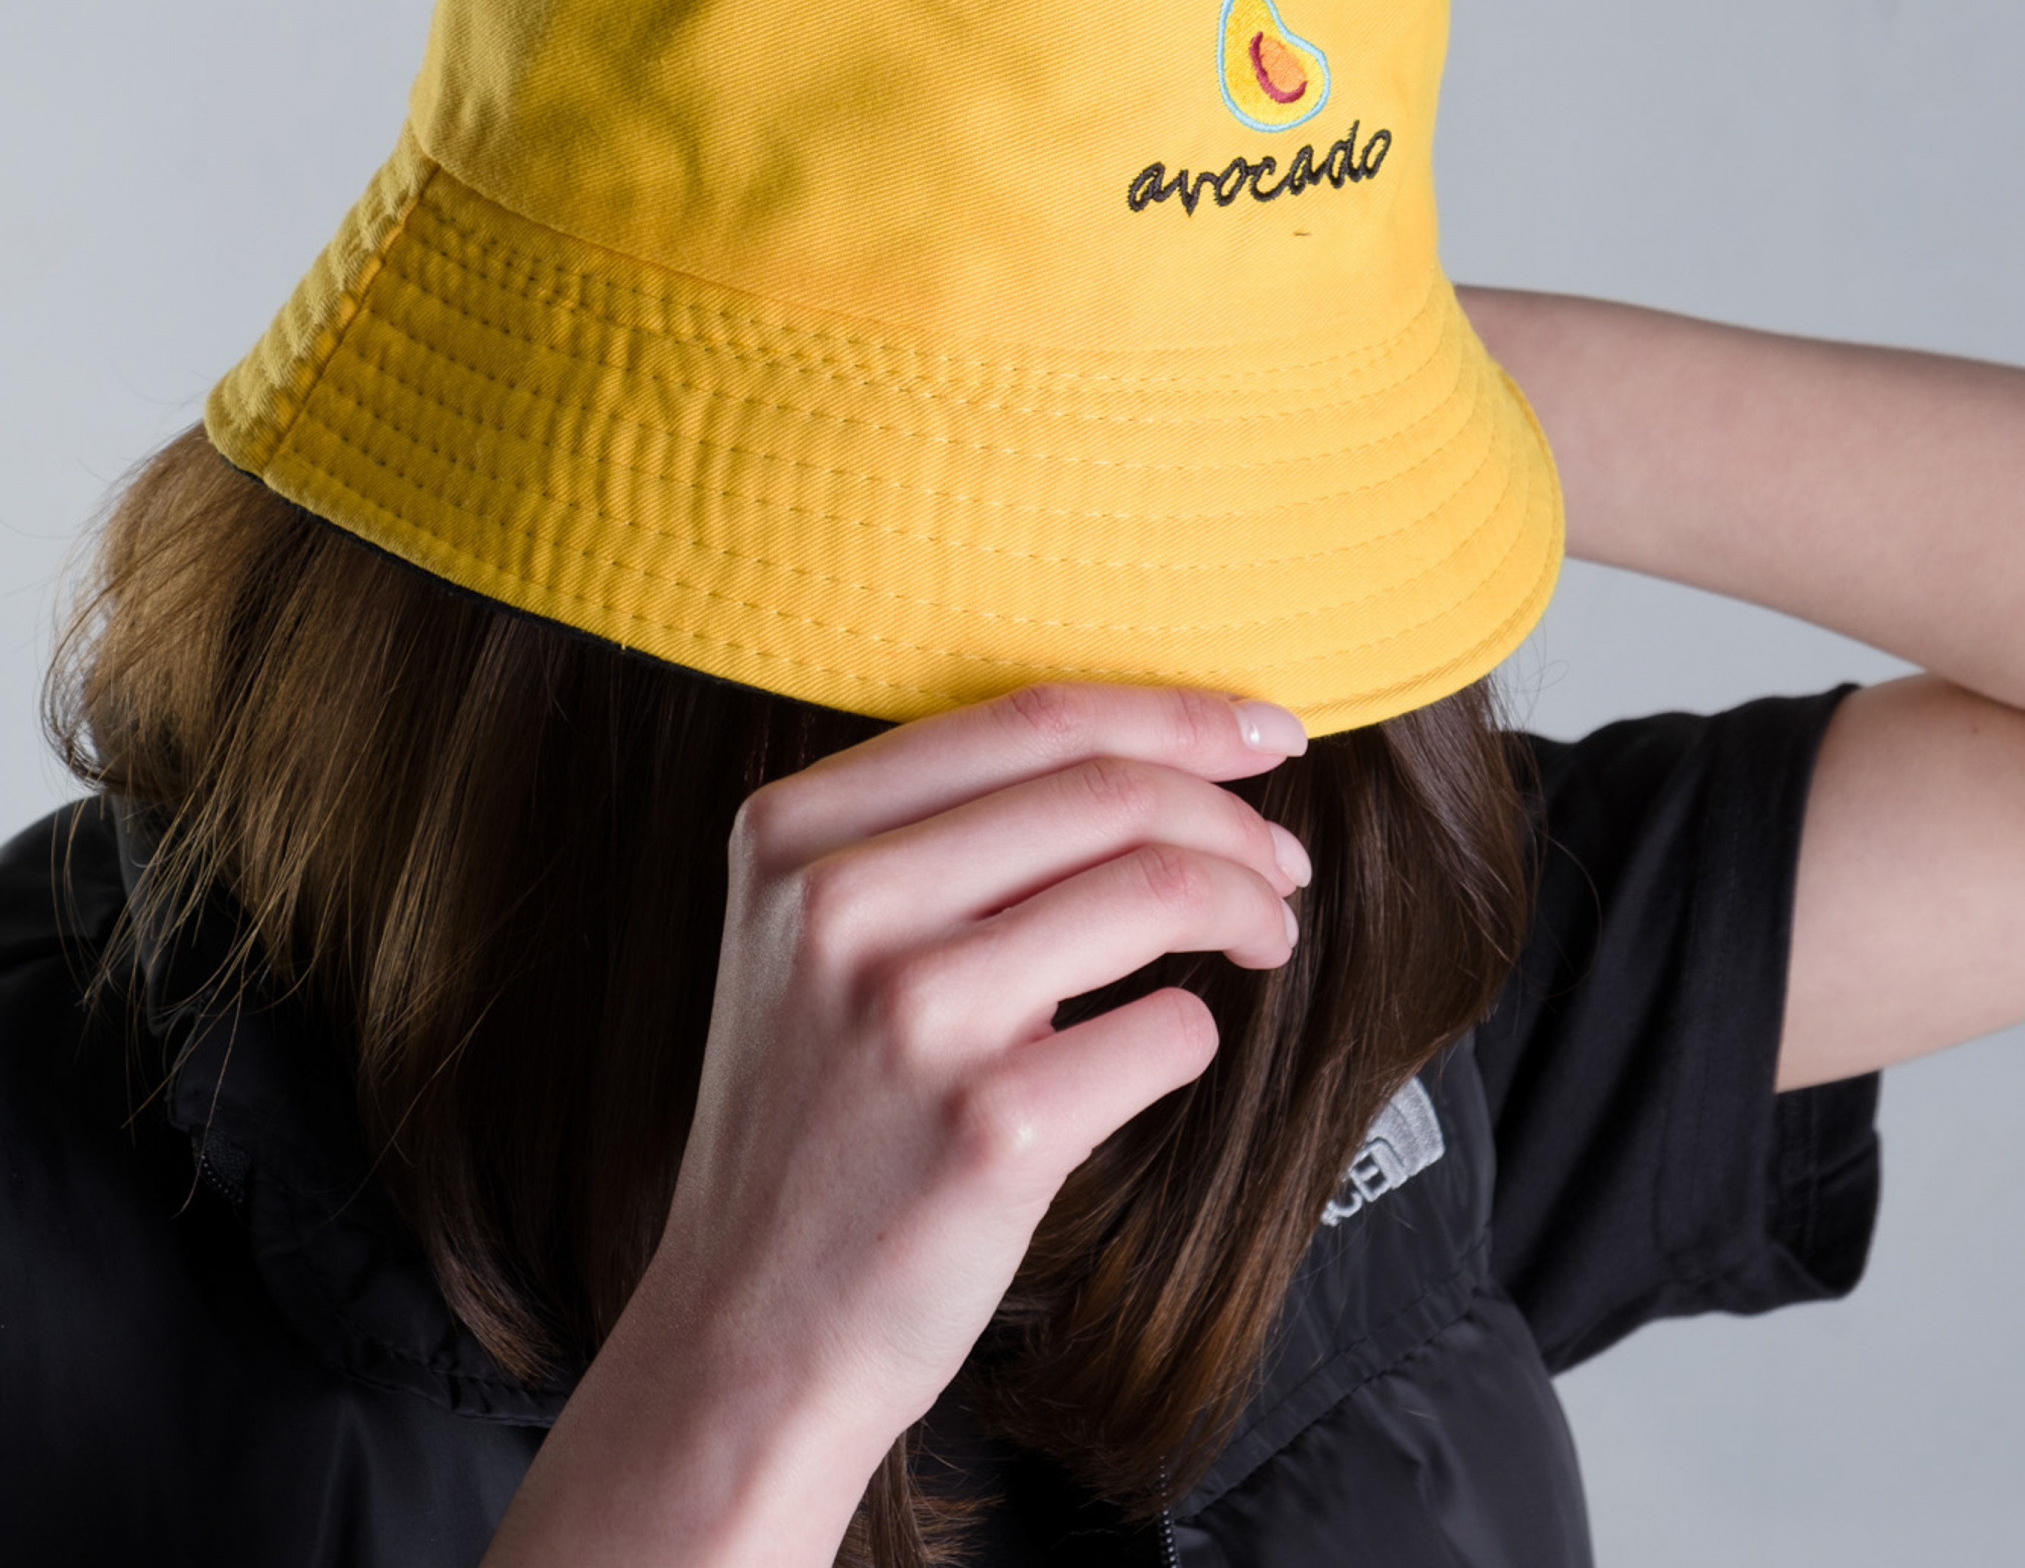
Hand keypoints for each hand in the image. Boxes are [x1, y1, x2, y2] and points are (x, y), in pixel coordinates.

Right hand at [483, 682, 1309, 1567]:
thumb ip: (924, 831)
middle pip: (1109, 790)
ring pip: (1157, 887)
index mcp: (793, 833)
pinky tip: (1166, 1049)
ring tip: (1266, 936)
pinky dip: (1196, 1030)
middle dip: (1233, 813)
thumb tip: (1145, 755)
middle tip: (1285, 862)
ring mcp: (914, 1013)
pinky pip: (1167, 1028)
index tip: (1265, 734)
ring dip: (1248, 905)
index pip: (1030, 716)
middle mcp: (842, 904)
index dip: (1175, 712)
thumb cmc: (813, 1121)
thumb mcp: (808, 937)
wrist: (747, 1333)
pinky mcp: (991, 1126)